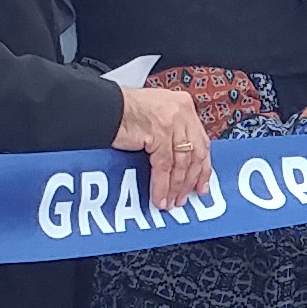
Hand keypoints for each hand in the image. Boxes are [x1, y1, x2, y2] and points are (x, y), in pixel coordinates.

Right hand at [113, 81, 213, 208]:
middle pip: (195, 153)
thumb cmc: (124, 111)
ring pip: (181, 163)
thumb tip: (180, 162)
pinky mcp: (158, 133)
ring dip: (176, 186)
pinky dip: (162, 185)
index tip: (201, 183)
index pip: (201, 141)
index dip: (203, 166)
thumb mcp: (157, 115)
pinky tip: (160, 197)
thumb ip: (172, 131)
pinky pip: (164, 167)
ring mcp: (171, 121)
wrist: (104, 108)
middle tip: (187, 196)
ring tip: (172, 201)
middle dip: (191, 179)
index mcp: (183, 106)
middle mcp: (181, 112)